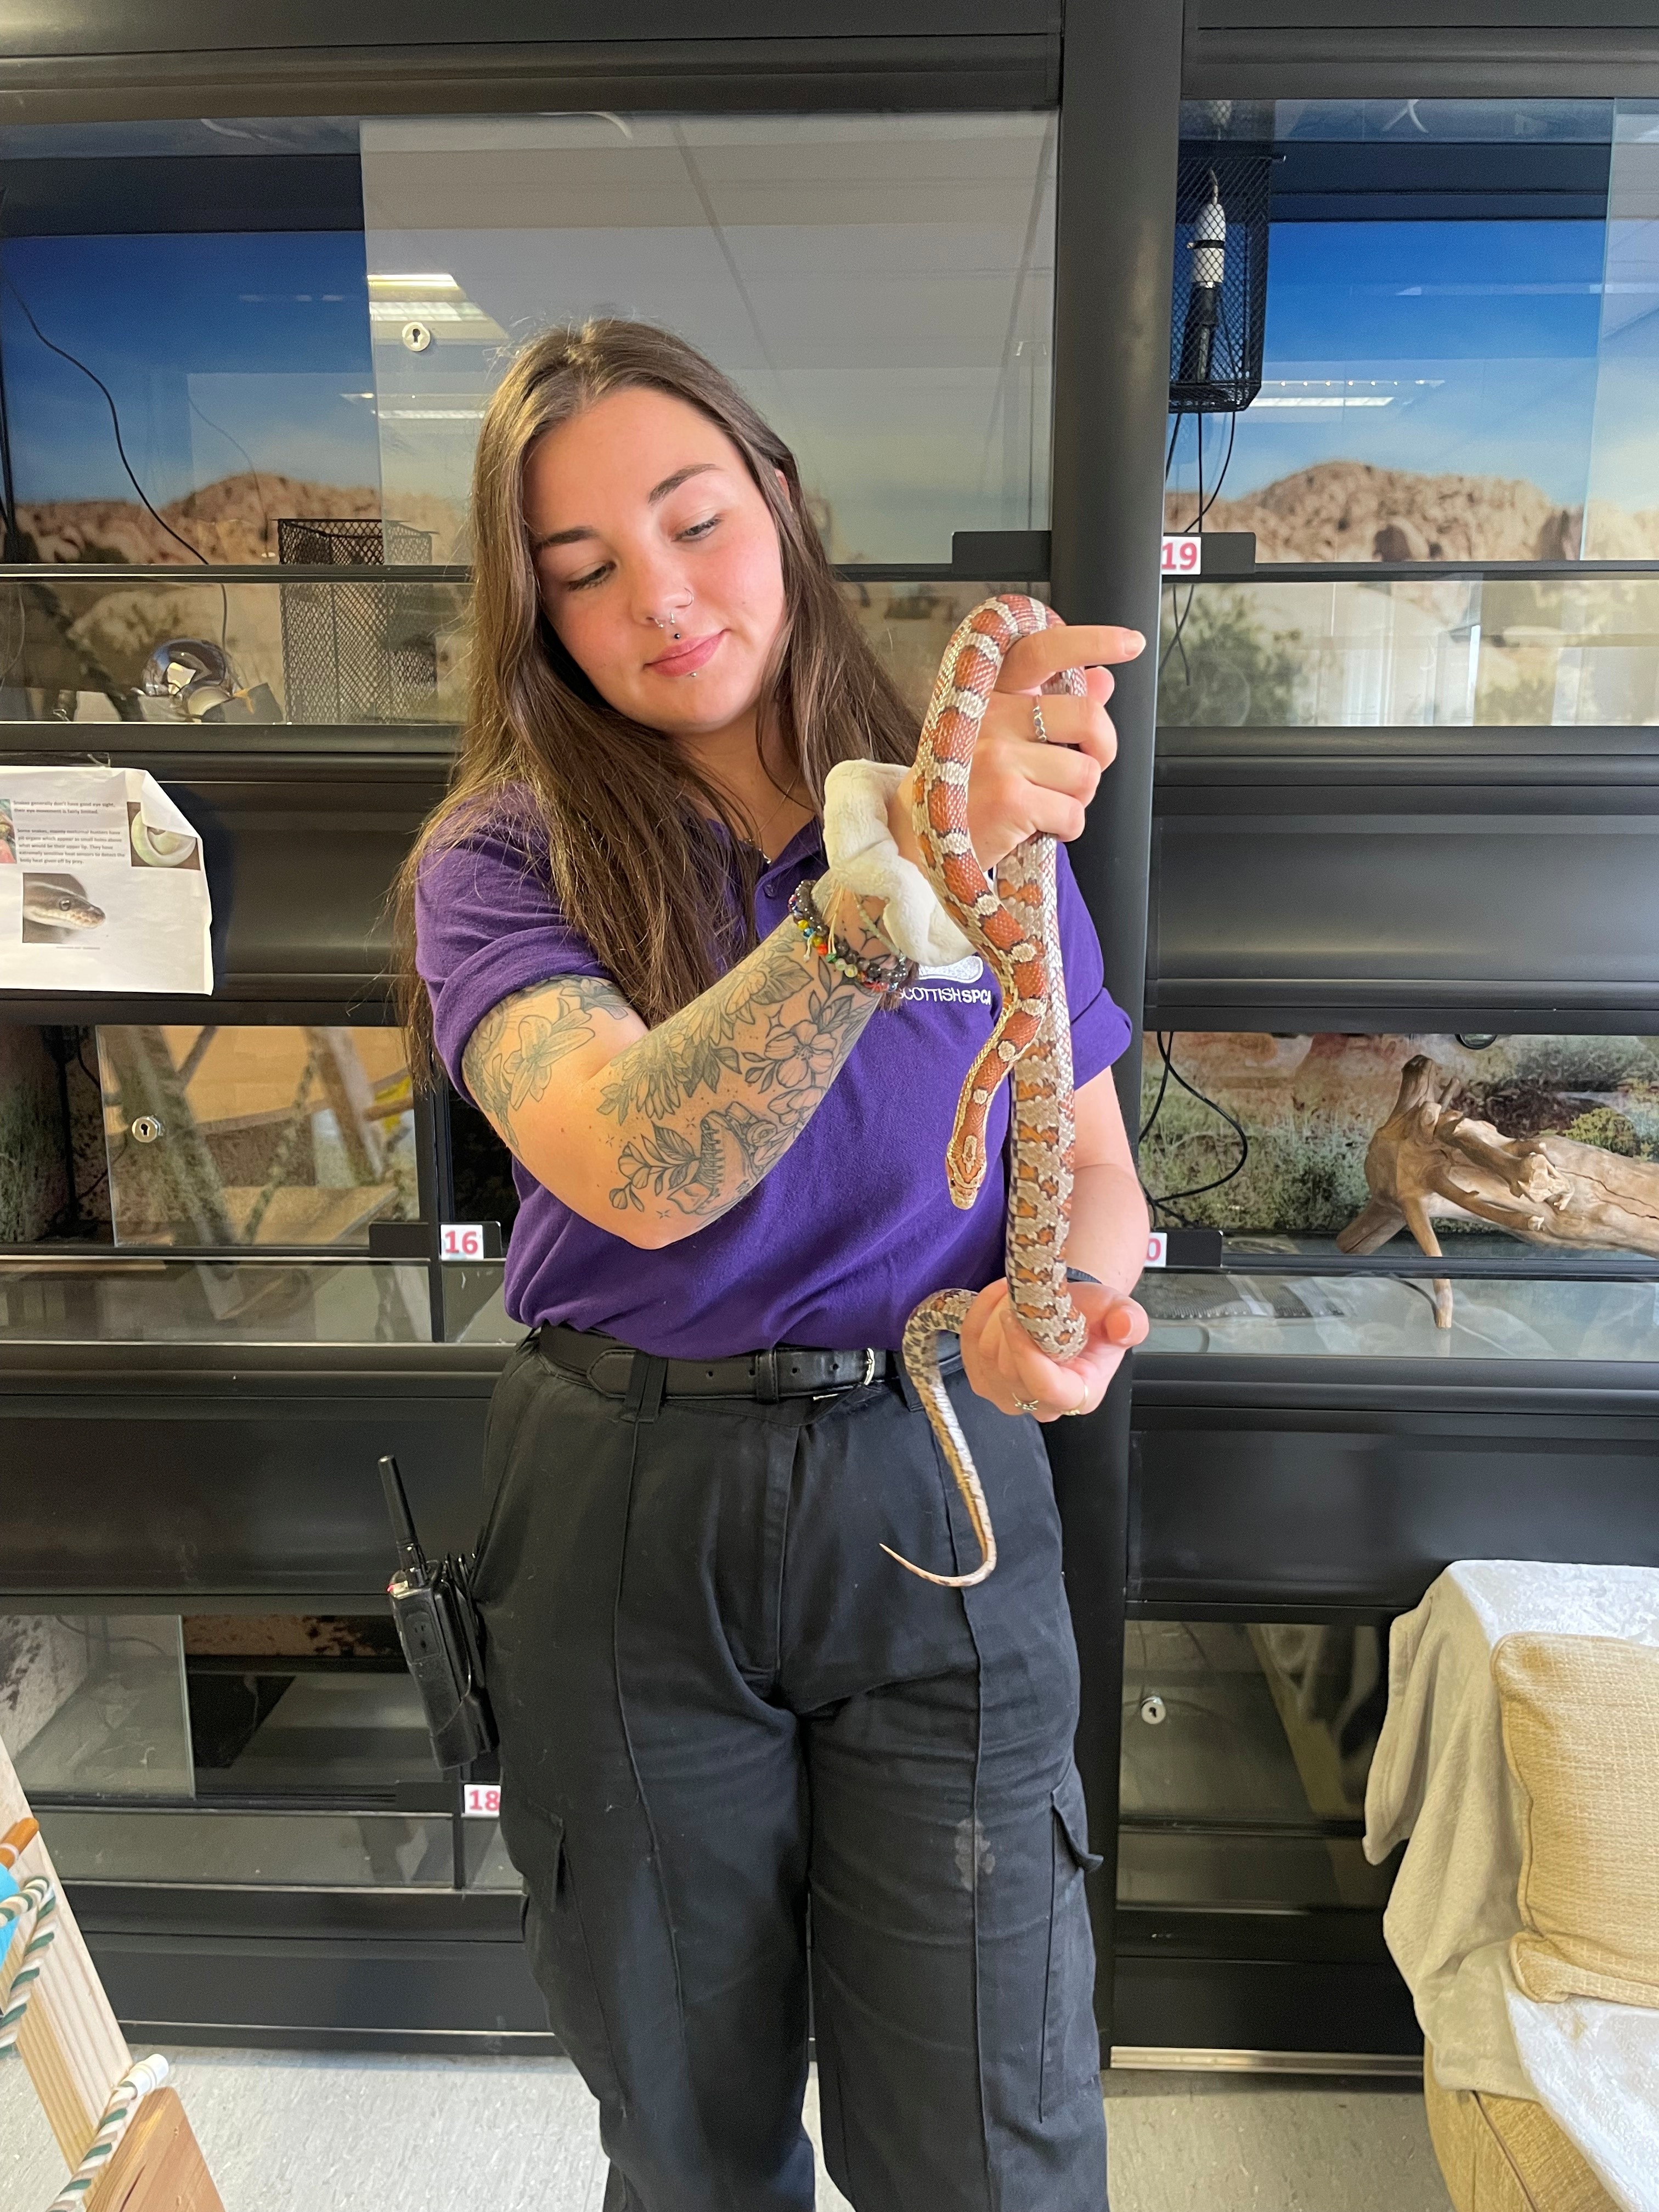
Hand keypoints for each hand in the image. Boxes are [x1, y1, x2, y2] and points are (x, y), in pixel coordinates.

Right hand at [889, 617, 1144, 875]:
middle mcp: (992, 716)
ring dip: (1077, 798)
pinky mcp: (1010, 799)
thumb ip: (1051, 706)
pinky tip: (1036, 828)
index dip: (1092, 641)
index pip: (1043, 651)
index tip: (1130, 643)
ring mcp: (1000, 756)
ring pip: (1086, 773)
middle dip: (1103, 750)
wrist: (914, 841)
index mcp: (989, 694)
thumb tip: (1104, 680)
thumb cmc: (961, 787)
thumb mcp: (997, 737)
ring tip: (1042, 805)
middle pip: (1088, 717)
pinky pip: (1072, 814)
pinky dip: (1065, 828)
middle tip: (1086, 768)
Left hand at [959, 1276, 1149, 1421]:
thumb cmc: (1095, 1318)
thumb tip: (1125, 1326)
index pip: (1046, 1387)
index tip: (1017, 1316)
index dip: (1027, 1353)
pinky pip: (968, 1347)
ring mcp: (1008, 1397)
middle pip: (1009, 1370)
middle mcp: (1042, 1405)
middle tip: (1023, 1293)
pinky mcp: (983, 1380)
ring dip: (993, 1314)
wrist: (1073, 1313)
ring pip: (985, 1356)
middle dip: (1010, 1323)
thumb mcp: (1120, 1312)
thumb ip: (1129, 1321)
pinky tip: (997, 1300)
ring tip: (1014, 1293)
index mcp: (1080, 1395)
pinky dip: (978, 1315)